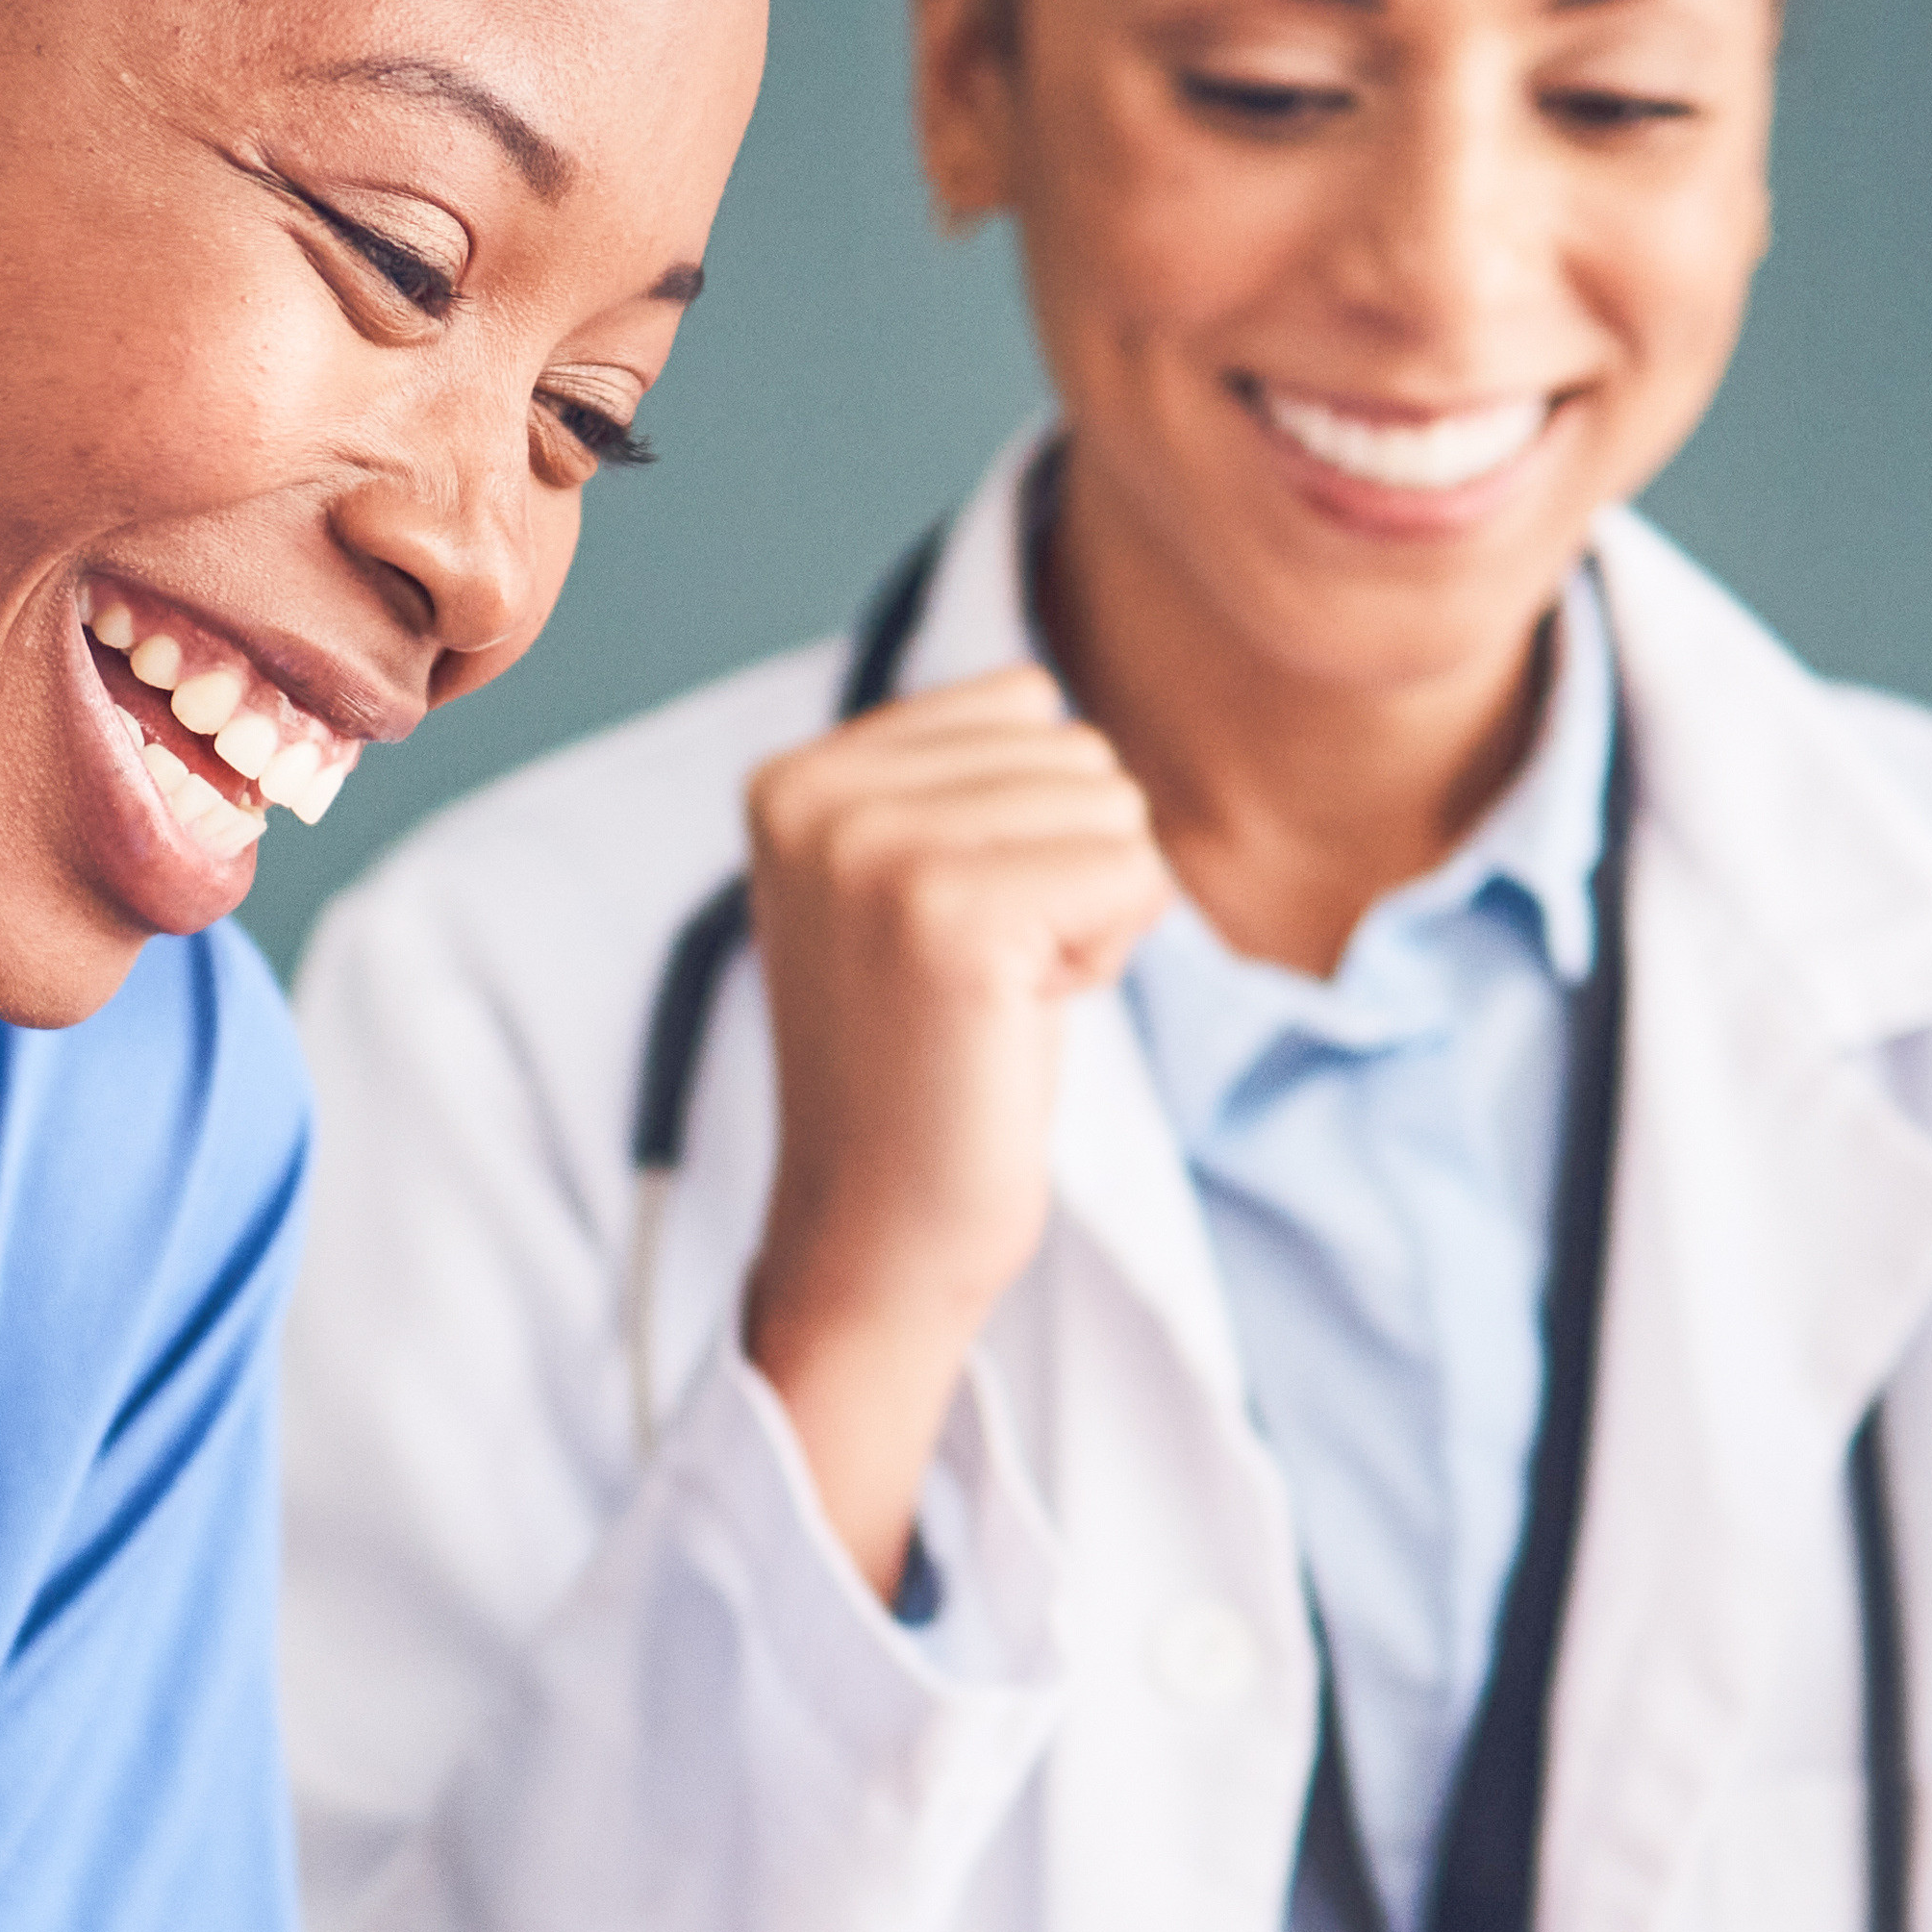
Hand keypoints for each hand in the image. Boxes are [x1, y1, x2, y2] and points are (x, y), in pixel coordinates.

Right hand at [727, 665, 1180, 1594]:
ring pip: (1113, 805)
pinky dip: (1107, 953)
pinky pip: (1134, 871)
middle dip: (1068, 869)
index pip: (1024, 703)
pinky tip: (1021, 1019)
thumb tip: (1048, 696)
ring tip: (996, 1000)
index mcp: (797, 775)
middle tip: (980, 983)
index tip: (953, 938)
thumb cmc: (924, 1068)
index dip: (1030, 830)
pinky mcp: (951, 919)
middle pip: (1076, 750)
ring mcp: (877, 852)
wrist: (877, 1235)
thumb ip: (948, 780)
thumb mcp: (901, 886)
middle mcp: (819, 794)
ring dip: (1091, 914)